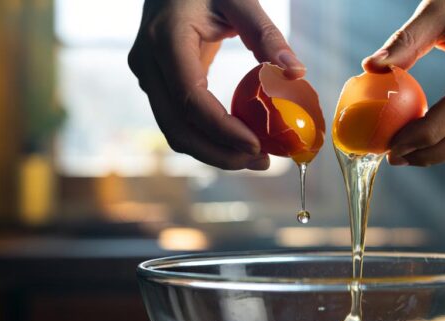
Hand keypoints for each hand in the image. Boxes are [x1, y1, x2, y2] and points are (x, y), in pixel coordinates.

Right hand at [128, 0, 305, 169]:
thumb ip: (266, 35)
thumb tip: (297, 73)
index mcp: (165, 40)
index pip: (191, 99)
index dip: (223, 130)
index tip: (256, 146)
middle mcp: (147, 63)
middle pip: (178, 128)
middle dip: (220, 153)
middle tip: (262, 161)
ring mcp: (147, 76)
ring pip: (175, 132)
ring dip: (214, 152)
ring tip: (254, 158)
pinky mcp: (156, 84)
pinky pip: (178, 122)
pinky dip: (207, 138)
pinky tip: (238, 142)